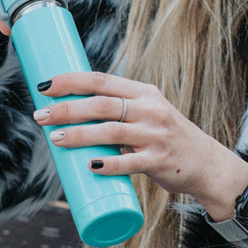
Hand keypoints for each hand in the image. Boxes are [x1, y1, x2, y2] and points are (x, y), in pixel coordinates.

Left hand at [34, 72, 247, 219]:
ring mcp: (156, 135)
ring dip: (80, 134)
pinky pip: (130, 162)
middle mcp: (150, 109)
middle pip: (102, 104)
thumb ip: (118, 110)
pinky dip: (109, 164)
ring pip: (112, 131)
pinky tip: (91, 166)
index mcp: (144, 93)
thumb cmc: (167, 138)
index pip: (102, 81)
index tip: (45, 86)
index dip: (72, 81)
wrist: (206, 163)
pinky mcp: (159, 161)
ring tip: (55, 139)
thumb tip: (71, 113)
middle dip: (68, 108)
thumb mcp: (149, 113)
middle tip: (41, 115)